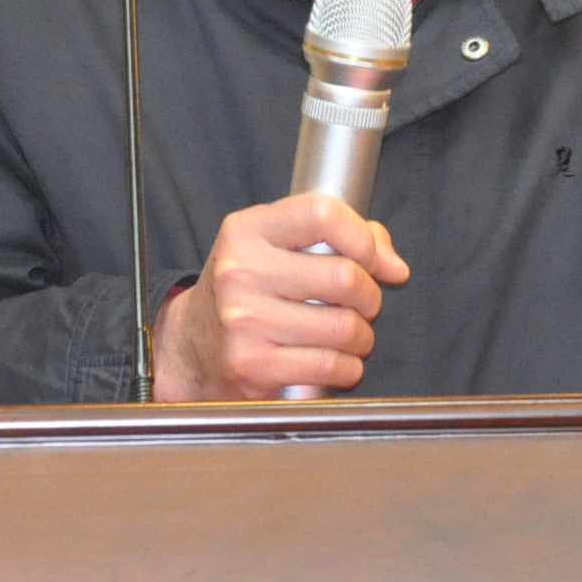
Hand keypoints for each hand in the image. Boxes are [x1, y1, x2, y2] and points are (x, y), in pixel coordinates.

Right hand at [151, 194, 410, 400]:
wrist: (190, 348)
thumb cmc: (247, 293)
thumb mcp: (274, 247)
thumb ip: (334, 237)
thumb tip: (391, 263)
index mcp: (247, 231)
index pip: (322, 214)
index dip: (363, 238)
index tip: (376, 260)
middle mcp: (240, 271)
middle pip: (346, 276)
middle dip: (369, 297)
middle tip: (361, 306)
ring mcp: (244, 320)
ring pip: (345, 327)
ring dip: (361, 337)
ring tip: (347, 336)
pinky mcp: (253, 366)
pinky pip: (331, 365)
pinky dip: (347, 368)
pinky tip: (334, 362)